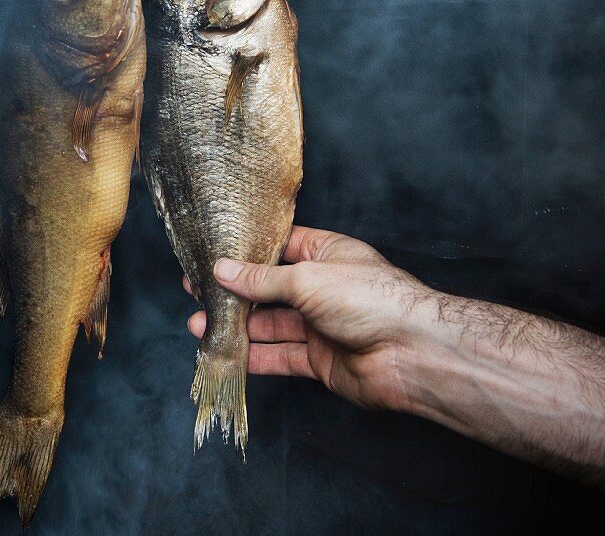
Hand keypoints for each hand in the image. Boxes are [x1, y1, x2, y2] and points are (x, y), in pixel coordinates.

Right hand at [184, 226, 438, 412]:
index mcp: (325, 255)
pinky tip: (227, 354)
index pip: (279, 248)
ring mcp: (320, 325)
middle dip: (233, 293)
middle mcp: (321, 288)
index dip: (245, 253)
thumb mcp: (307, 278)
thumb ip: (261, 279)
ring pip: (270, 325)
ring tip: (199, 325)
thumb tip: (223, 270)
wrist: (412, 354)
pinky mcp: (319, 359)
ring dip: (236, 326)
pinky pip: (280, 356)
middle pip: (269, 289)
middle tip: (196, 293)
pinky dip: (254, 356)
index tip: (211, 256)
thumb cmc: (371, 300)